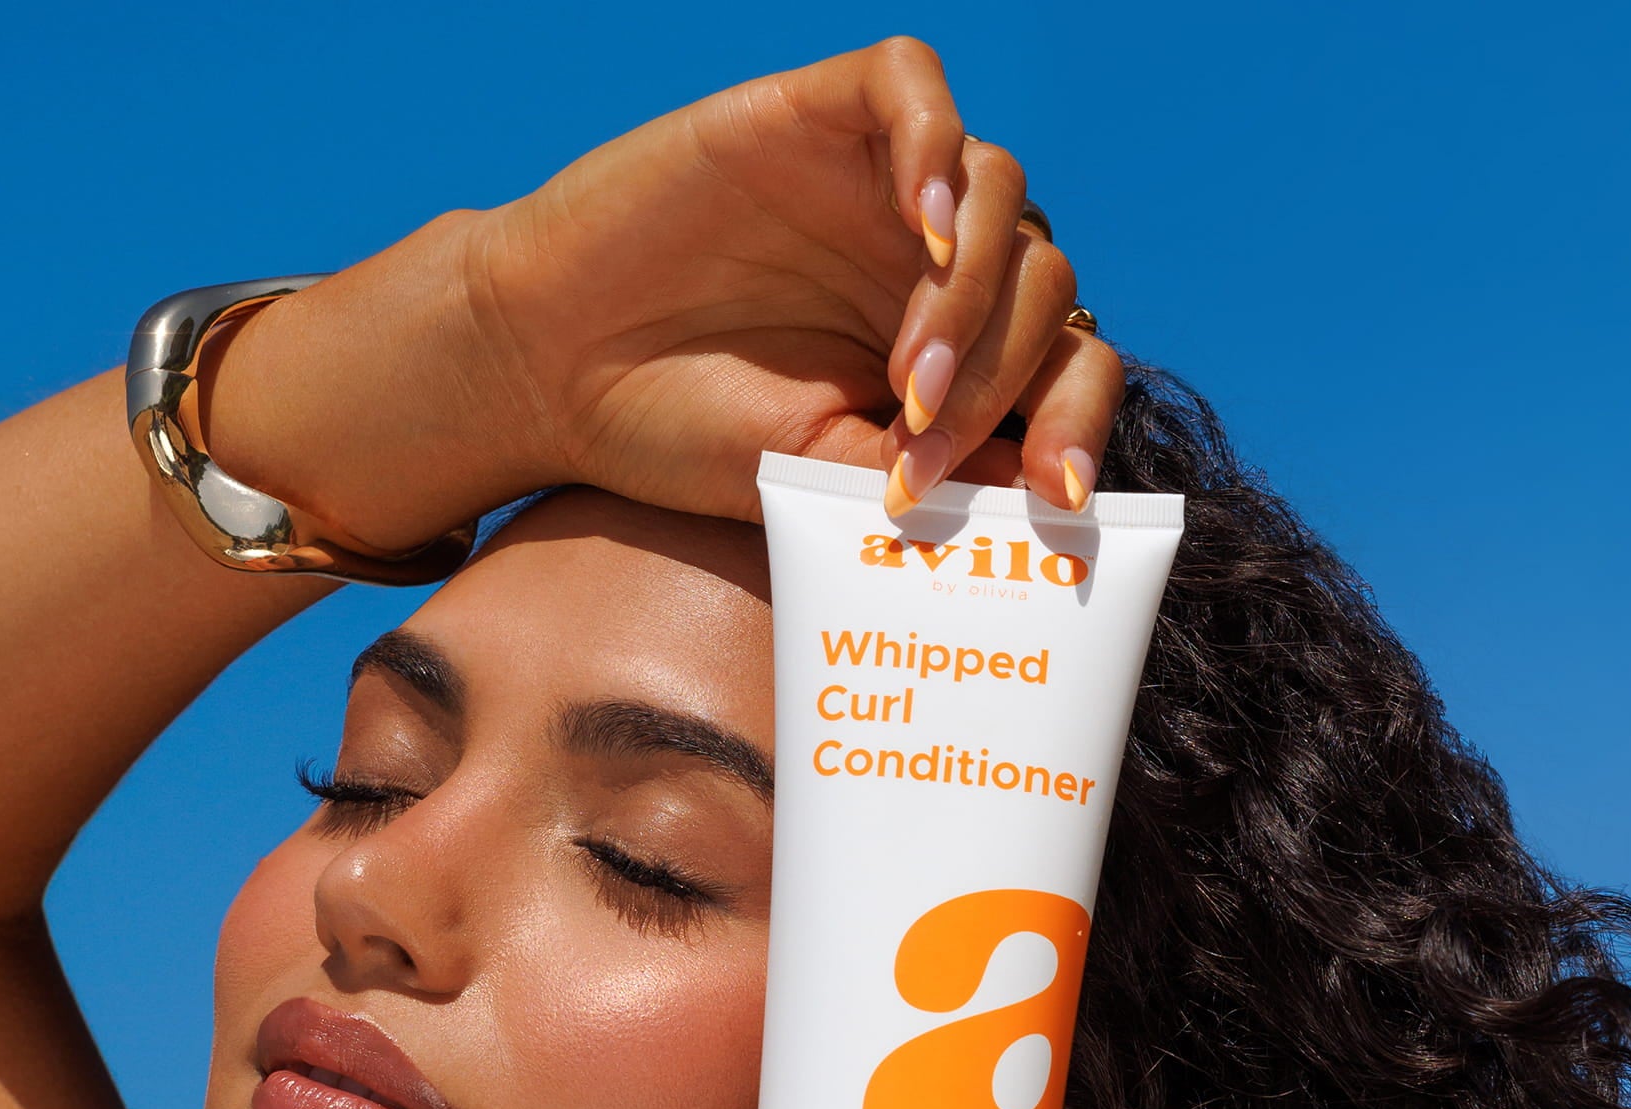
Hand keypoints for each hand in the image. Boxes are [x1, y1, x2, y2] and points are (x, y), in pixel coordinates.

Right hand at [205, 41, 1122, 547]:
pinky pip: (913, 84)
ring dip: (976, 293)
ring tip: (906, 378)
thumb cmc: (678, 432)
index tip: (1059, 501)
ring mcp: (880, 185)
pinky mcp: (817, 115)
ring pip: (1002, 190)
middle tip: (924, 445)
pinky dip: (936, 146)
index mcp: (949, 351)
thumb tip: (1033, 490)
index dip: (1079, 422)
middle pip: (1049, 283)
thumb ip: (919, 472)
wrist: (551, 374)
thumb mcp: (815, 481)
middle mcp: (930, 262)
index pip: (1066, 362)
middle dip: (1005, 377)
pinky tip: (924, 227)